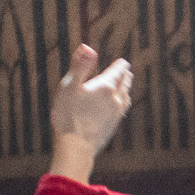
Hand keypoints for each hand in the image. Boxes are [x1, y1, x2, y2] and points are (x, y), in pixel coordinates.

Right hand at [49, 45, 133, 174]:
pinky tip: (120, 105)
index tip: (123, 61)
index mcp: (104, 87)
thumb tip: (88, 47)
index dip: (120, 65)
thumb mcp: (69, 86)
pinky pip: (123, 109)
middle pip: (124, 84)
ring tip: (126, 84)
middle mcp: (115, 99)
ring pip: (125, 96)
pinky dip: (124, 102)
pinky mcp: (113, 125)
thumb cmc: (68, 116)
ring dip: (126, 88)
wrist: (76, 147)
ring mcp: (116, 114)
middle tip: (126, 70)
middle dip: (124, 76)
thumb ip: (80, 66)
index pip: (117, 72)